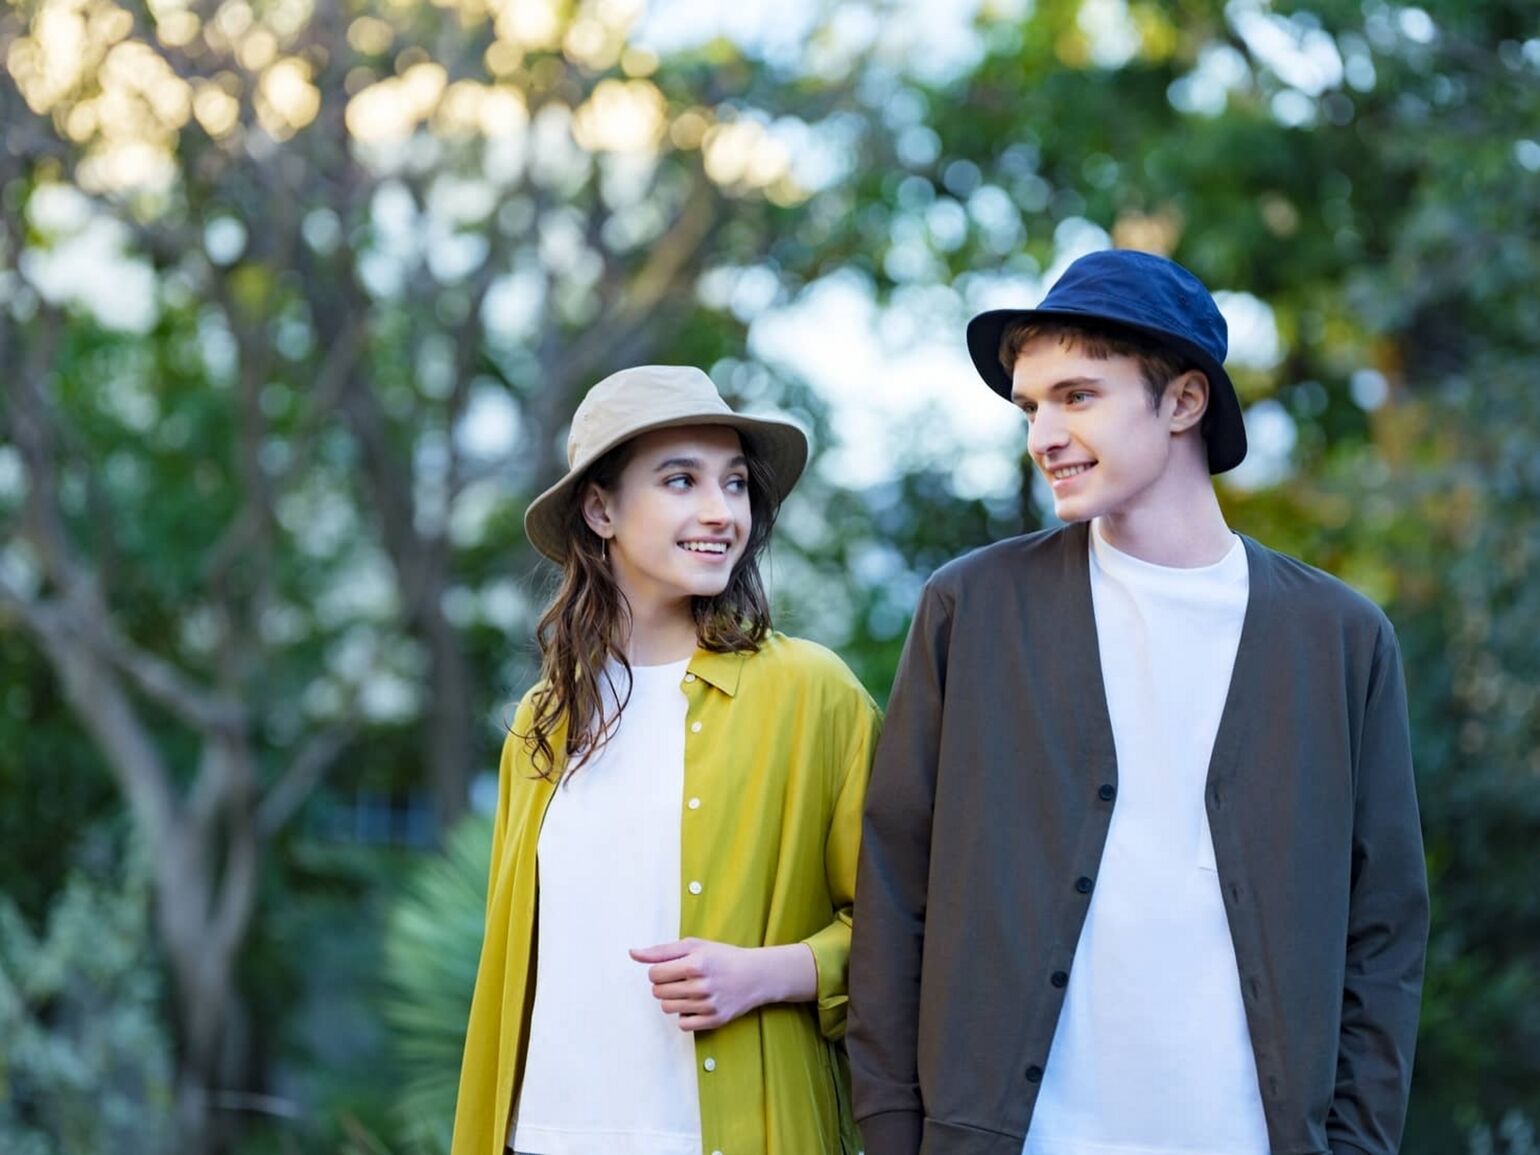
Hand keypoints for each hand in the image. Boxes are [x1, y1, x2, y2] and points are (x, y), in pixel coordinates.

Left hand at [628, 938, 814, 1031]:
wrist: (756, 975)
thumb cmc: (722, 957)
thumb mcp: (694, 945)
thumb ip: (661, 950)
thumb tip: (632, 953)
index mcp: (695, 963)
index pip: (654, 974)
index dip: (658, 970)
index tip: (671, 968)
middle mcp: (702, 985)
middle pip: (658, 992)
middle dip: (665, 985)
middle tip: (681, 979)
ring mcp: (709, 1005)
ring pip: (667, 1008)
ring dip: (673, 999)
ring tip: (689, 990)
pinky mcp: (715, 1021)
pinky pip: (682, 1024)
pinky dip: (685, 1015)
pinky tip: (696, 1004)